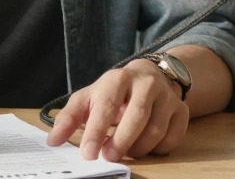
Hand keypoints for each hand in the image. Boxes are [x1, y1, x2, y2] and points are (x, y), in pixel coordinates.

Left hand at [46, 59, 189, 161]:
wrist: (149, 76)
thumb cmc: (114, 92)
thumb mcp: (89, 98)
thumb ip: (70, 118)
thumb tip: (53, 141)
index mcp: (118, 78)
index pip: (107, 105)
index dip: (96, 131)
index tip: (88, 153)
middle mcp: (146, 83)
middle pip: (136, 117)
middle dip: (121, 142)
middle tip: (108, 157)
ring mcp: (167, 96)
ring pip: (155, 131)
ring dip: (138, 149)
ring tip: (126, 151)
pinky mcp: (182, 110)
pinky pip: (172, 138)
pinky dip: (158, 149)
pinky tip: (146, 146)